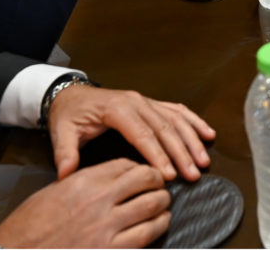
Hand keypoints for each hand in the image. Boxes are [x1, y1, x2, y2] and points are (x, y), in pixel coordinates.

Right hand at [0, 159, 170, 247]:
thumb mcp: (53, 193)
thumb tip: (107, 181)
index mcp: (83, 182)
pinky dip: (158, 226)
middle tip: (160, 185)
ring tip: (163, 204)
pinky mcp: (112, 251)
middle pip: (145, 180)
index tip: (142, 173)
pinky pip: (147, 234)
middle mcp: (99, 200)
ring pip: (152, 206)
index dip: (138, 167)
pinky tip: (158, 224)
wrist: (15, 255)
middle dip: (157, 181)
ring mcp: (107, 227)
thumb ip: (83, 182)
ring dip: (162, 203)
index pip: (125, 165)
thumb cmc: (27, 228)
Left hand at [48, 84, 214, 180]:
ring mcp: (146, 100)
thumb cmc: (69, 113)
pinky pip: (177, 110)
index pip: (142, 134)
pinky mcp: (151, 103)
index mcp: (117, 108)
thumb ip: (65, 152)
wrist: (71, 94)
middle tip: (194, 173)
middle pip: (165, 128)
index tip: (169, 174)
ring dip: (192, 140)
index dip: (158, 155)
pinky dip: (194, 121)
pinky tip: (208, 133)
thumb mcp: (61, 131)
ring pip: (175, 120)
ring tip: (204, 160)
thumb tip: (67, 174)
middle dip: (181, 152)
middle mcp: (137, 102)